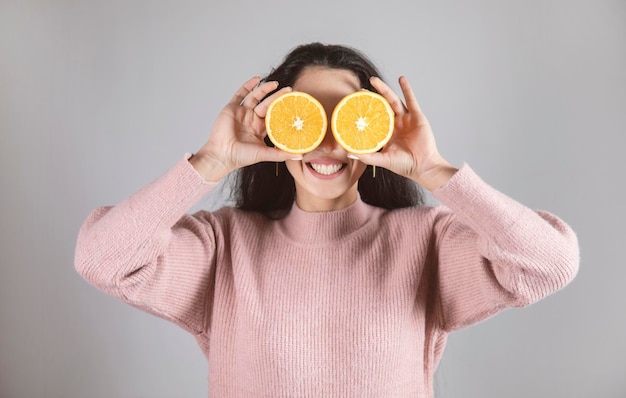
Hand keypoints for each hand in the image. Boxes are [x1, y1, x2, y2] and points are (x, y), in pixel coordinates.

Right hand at [190, 77, 298, 181]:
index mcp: (260, 129)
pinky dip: (248, 86)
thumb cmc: (241, 157)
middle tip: (289, 90)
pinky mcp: (232, 108)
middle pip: (267, 104)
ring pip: (256, 97)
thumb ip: (281, 154)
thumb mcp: (265, 154)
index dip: (283, 110)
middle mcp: (252, 119)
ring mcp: (242, 113)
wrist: (222, 155)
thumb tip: (300, 155)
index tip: (294, 104)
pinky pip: (240, 93)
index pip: (274, 116)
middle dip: (278, 97)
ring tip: (276, 84)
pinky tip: (257, 79)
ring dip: (265, 89)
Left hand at [355, 76, 457, 190]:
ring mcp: (406, 119)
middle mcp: (395, 124)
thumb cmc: (404, 165)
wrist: (423, 166)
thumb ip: (367, 156)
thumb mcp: (383, 160)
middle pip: (381, 106)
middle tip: (359, 89)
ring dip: (384, 89)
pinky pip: (411, 100)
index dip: (364, 111)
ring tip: (374, 80)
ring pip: (392, 100)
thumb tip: (348, 153)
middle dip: (371, 97)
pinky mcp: (416, 116)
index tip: (353, 104)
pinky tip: (401, 79)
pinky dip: (406, 89)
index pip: (372, 118)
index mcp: (386, 133)